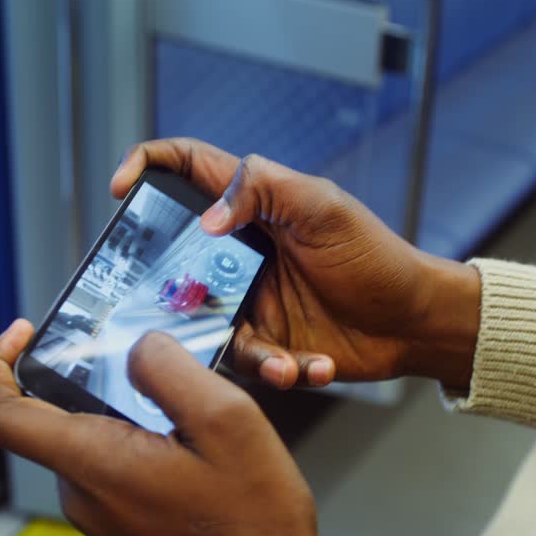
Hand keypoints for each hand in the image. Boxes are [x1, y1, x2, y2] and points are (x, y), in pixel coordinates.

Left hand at [0, 319, 335, 535]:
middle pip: (57, 418)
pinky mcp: (125, 531)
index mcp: (94, 464)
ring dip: (130, 415)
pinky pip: (117, 471)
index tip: (22, 334)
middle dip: (96, 380)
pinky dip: (144, 446)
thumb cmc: (253, 525)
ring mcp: (103, 519)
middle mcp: (85, 496)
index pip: (2, 414)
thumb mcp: (228, 421)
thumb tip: (137, 347)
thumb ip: (170, 370)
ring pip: (95, 442)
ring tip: (193, 415)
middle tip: (157, 364)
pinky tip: (197, 452)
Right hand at [112, 138, 481, 388]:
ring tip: (283, 360)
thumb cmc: (376, 255)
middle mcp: (238, 254)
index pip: (186, 169)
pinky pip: (249, 363)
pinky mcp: (265, 345)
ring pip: (204, 326)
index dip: (146, 166)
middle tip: (177, 307)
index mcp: (251, 207)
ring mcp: (248, 301)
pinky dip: (280, 369)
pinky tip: (312, 366)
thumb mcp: (323, 207)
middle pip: (175, 258)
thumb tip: (206, 219)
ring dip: (244, 349)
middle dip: (168, 287)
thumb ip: (263, 190)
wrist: (415, 322)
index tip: (120, 189)